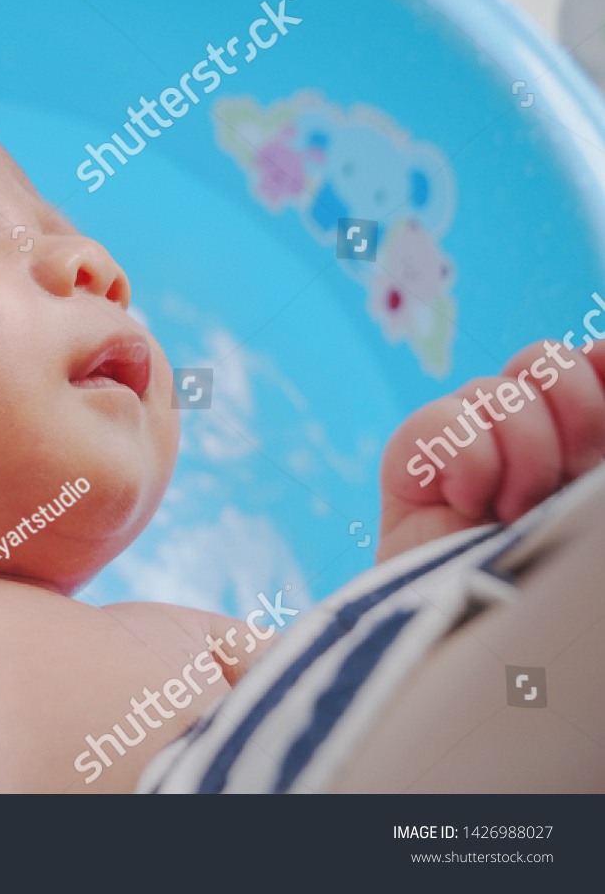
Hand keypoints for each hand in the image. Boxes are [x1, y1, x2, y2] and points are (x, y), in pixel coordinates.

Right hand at [378, 338, 604, 560]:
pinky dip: (469, 464)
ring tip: (516, 513)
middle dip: (575, 418)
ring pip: (499, 390)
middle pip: (545, 359)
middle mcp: (521, 428)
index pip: (593, 357)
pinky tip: (470, 507)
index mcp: (579, 435)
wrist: (491, 645)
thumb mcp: (595, 504)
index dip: (603, 369)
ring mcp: (461, 440)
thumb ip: (603, 435)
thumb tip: (604, 349)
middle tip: (567, 483)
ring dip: (524, 457)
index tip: (604, 438)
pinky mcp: (409, 460)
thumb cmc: (559, 580)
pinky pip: (441, 420)